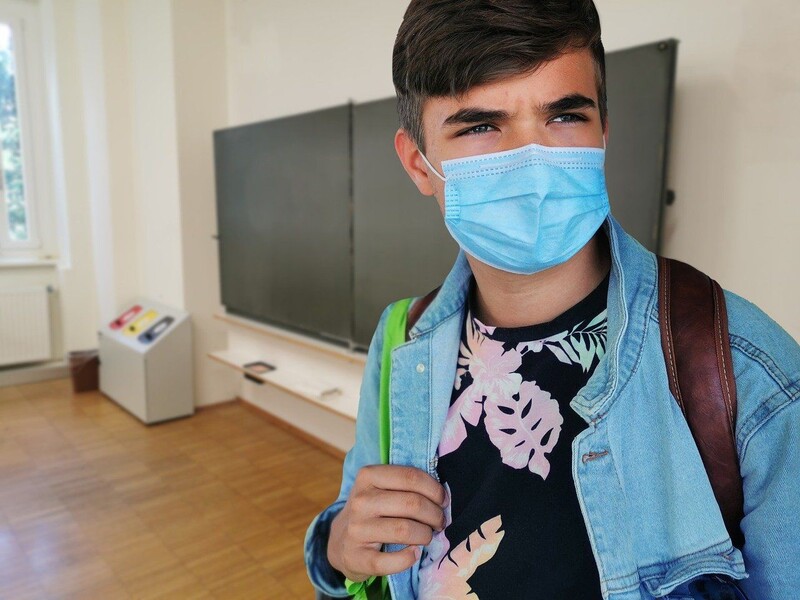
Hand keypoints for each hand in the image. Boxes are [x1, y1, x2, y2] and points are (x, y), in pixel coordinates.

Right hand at [327, 465, 447, 582]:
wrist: (340, 541)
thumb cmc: (371, 510)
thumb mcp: (380, 487)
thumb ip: (406, 484)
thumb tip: (442, 493)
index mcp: (368, 476)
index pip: (411, 477)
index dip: (434, 489)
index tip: (442, 500)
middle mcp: (360, 501)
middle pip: (413, 504)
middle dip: (435, 514)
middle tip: (439, 521)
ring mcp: (356, 529)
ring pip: (405, 530)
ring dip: (425, 535)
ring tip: (427, 536)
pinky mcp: (356, 557)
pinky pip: (391, 561)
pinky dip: (409, 558)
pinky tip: (414, 553)